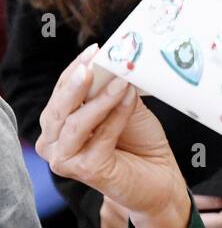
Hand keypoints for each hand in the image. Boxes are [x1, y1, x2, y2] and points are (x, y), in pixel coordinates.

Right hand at [36, 44, 190, 227]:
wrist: (161, 178)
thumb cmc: (140, 143)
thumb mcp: (125, 107)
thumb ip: (112, 88)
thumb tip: (110, 59)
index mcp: (58, 125)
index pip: (61, 92)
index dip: (75, 70)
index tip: (94, 49)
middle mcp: (54, 144)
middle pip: (59, 108)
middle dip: (76, 83)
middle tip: (94, 62)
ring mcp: (66, 160)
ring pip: (75, 123)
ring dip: (99, 99)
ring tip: (121, 81)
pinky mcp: (85, 170)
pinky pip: (100, 137)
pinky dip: (116, 116)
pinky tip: (129, 99)